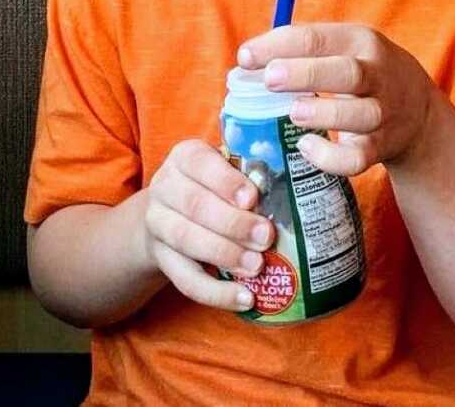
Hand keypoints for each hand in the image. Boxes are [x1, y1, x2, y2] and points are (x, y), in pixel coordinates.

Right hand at [142, 139, 275, 311]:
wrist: (170, 213)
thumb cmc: (212, 187)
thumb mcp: (225, 169)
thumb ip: (249, 175)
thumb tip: (297, 187)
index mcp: (185, 156)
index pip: (200, 163)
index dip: (226, 182)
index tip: (252, 198)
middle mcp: (165, 185)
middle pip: (194, 204)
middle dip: (233, 223)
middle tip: (266, 236)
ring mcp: (157, 222)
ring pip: (186, 240)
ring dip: (225, 255)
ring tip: (257, 266)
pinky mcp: (162, 258)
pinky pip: (185, 280)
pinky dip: (216, 293)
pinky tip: (245, 298)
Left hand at [238, 24, 436, 176]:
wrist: (419, 111)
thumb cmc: (362, 73)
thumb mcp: (344, 48)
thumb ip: (302, 51)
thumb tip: (246, 63)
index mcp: (359, 41)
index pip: (316, 37)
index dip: (278, 45)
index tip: (245, 57)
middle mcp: (377, 74)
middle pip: (347, 72)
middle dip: (307, 74)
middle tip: (270, 79)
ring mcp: (383, 112)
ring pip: (360, 114)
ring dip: (324, 114)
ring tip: (293, 113)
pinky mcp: (382, 147)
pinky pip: (359, 157)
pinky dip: (332, 158)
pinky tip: (305, 148)